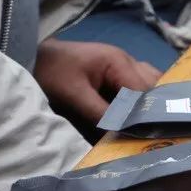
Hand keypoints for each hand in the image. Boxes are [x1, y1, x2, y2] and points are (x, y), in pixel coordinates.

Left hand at [34, 38, 160, 124]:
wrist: (35, 56)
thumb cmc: (53, 72)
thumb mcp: (73, 94)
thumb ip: (98, 112)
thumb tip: (121, 131)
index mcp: (119, 62)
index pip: (144, 90)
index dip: (147, 111)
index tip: (148, 133)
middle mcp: (128, 61)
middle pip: (153, 84)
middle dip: (154, 106)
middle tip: (153, 131)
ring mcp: (124, 64)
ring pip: (149, 83)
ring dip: (149, 102)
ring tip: (148, 125)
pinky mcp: (117, 71)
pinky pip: (137, 84)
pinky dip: (140, 98)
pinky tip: (136, 114)